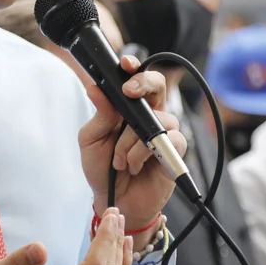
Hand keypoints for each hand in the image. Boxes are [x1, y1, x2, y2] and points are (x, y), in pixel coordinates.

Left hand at [79, 56, 185, 248]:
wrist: (114, 201)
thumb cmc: (102, 169)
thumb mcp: (91, 140)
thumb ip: (99, 115)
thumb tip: (95, 88)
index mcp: (126, 108)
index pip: (134, 80)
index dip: (134, 67)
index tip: (125, 63)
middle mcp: (147, 116)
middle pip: (157, 86)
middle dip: (145, 83)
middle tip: (129, 91)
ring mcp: (162, 133)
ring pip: (158, 119)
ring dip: (132, 140)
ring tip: (120, 160)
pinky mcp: (174, 152)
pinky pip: (169, 140)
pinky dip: (145, 153)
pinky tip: (135, 166)